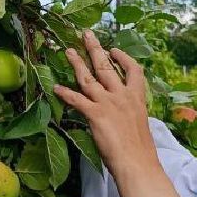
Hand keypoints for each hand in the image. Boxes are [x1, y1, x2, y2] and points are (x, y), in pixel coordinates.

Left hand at [52, 30, 158, 180]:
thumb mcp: (139, 124)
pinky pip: (76, 100)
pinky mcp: (95, 114)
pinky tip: (56, 88)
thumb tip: (121, 114)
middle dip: (95, 49)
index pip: (133, 70)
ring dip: (76, 64)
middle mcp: (122, 95)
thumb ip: (129, 112)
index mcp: (136, 97)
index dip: (123, 58)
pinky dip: (65, 93)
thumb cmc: (140, 150)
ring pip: (89, 78)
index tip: (114, 50)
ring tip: (67, 51)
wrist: (137, 162)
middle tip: (86, 34)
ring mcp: (108, 103)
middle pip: (106, 67)